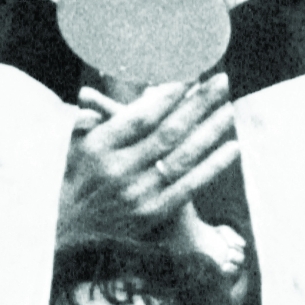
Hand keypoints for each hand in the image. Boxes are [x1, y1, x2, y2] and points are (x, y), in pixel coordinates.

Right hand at [60, 74, 238, 238]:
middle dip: (198, 105)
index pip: (141, 118)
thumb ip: (87, 118)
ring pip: (183, 157)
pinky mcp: (154, 213)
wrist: (71, 227)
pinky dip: (213, 166)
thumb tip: (92, 96)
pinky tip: (233, 147)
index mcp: (99, 147)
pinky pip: (190, 185)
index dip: (168, 97)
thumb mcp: (72, 143)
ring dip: (211, 131)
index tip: (192, 77)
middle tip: (222, 83)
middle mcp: (119, 170)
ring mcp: (138, 193)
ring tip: (230, 109)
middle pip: (168, 132)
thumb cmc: (77, 175)